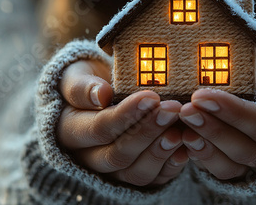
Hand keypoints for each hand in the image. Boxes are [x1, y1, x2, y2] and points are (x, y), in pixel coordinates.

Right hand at [57, 60, 188, 185]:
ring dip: (161, 151)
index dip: (126, 115)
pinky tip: (186, 144)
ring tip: (180, 129)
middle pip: (118, 156)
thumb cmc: (88, 82)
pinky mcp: (136, 176)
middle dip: (148, 132)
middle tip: (173, 109)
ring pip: (136, 173)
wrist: (99, 98)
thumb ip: (81, 86)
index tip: (150, 96)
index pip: (98, 129)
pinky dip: (172, 164)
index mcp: (69, 133)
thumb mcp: (75, 76)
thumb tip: (99, 95)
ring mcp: (113, 173)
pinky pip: (155, 179)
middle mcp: (89, 159)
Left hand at [179, 60, 255, 179]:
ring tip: (184, 125)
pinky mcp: (249, 167)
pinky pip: (226, 171)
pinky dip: (204, 157)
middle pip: (251, 149)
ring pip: (237, 164)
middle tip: (186, 109)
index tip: (203, 95)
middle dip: (215, 129)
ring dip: (207, 146)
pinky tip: (186, 137)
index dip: (235, 114)